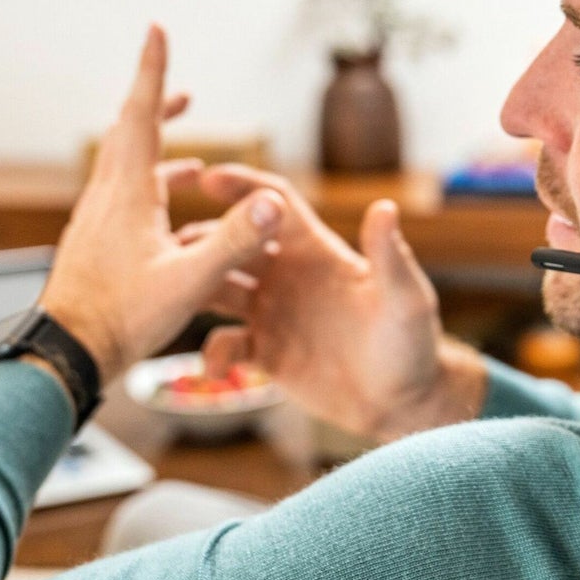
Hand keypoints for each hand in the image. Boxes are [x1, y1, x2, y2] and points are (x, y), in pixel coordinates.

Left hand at [38, 27, 286, 385]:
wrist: (67, 354)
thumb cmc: (122, 319)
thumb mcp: (190, 282)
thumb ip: (235, 241)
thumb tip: (275, 202)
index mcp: (127, 195)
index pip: (142, 117)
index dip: (153, 72)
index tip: (156, 31)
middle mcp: (106, 199)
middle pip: (128, 135)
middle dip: (157, 107)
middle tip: (184, 93)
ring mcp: (96, 223)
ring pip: (125, 171)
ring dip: (157, 156)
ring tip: (193, 165)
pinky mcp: (95, 246)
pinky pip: (124, 203)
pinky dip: (151, 196)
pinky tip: (172, 226)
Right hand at [181, 164, 486, 441]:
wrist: (404, 401)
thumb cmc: (413, 343)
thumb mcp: (405, 299)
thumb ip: (389, 256)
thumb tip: (385, 207)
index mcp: (317, 251)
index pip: (275, 205)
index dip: (244, 188)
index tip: (207, 178)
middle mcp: (288, 275)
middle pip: (233, 243)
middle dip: (202, 238)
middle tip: (166, 241)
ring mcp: (273, 313)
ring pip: (218, 288)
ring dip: (194, 287)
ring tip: (170, 292)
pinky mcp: (267, 352)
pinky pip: (226, 345)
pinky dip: (214, 352)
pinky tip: (215, 368)